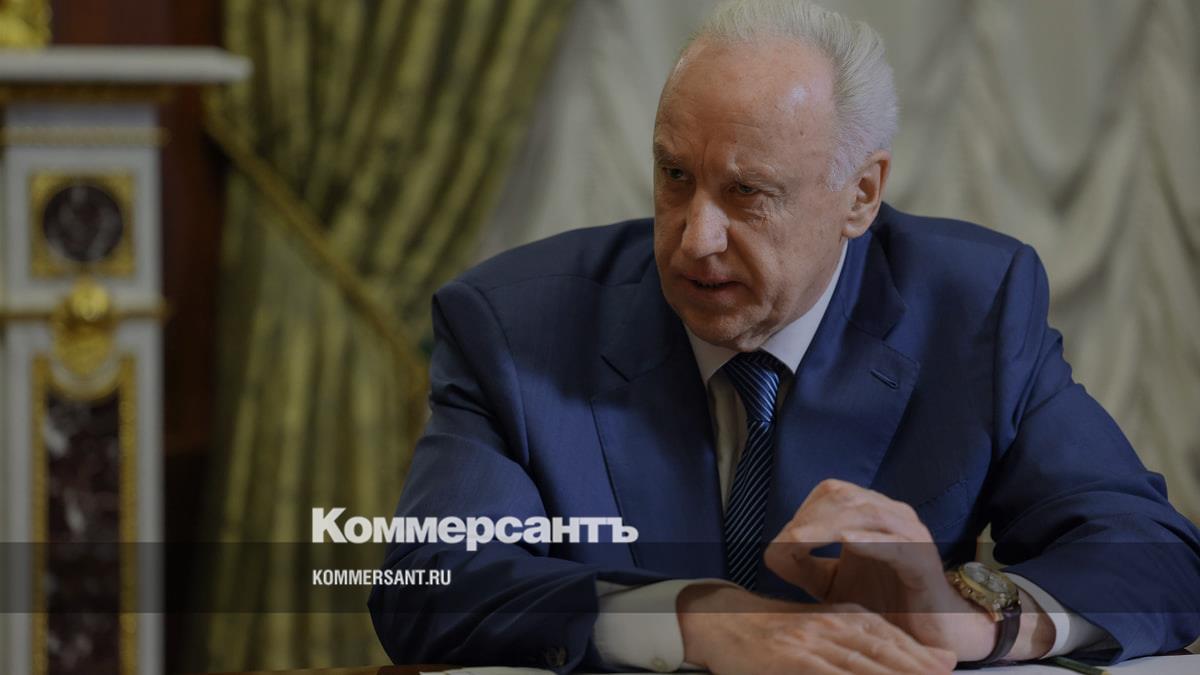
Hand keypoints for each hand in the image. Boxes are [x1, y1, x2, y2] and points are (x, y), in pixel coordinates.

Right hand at [677, 583, 956, 673]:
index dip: (920, 655)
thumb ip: (858, 640)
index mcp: (841, 615)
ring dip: (894, 673)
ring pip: (864, 665)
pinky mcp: (794, 659)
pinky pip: (833, 673)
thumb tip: (906, 658)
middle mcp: (832, 626)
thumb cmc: (773, 632)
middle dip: (918, 668)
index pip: (890, 637)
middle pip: (885, 652)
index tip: (946, 666)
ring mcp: (813, 643)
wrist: (722, 623)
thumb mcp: (820, 628)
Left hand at [763, 479, 1051, 661]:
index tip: (785, 539)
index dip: (805, 509)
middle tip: (788, 541)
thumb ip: (803, 566)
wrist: (928, 634)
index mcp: (870, 514)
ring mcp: (911, 534)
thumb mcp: (831, 583)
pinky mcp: (923, 560)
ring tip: (801, 540)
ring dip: (829, 524)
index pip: (832, 492)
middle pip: (846, 496)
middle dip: (812, 516)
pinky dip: (869, 539)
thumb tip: (771, 552)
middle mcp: (892, 515)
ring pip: (867, 512)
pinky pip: (896, 542)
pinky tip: (845, 542)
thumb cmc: (880, 604)